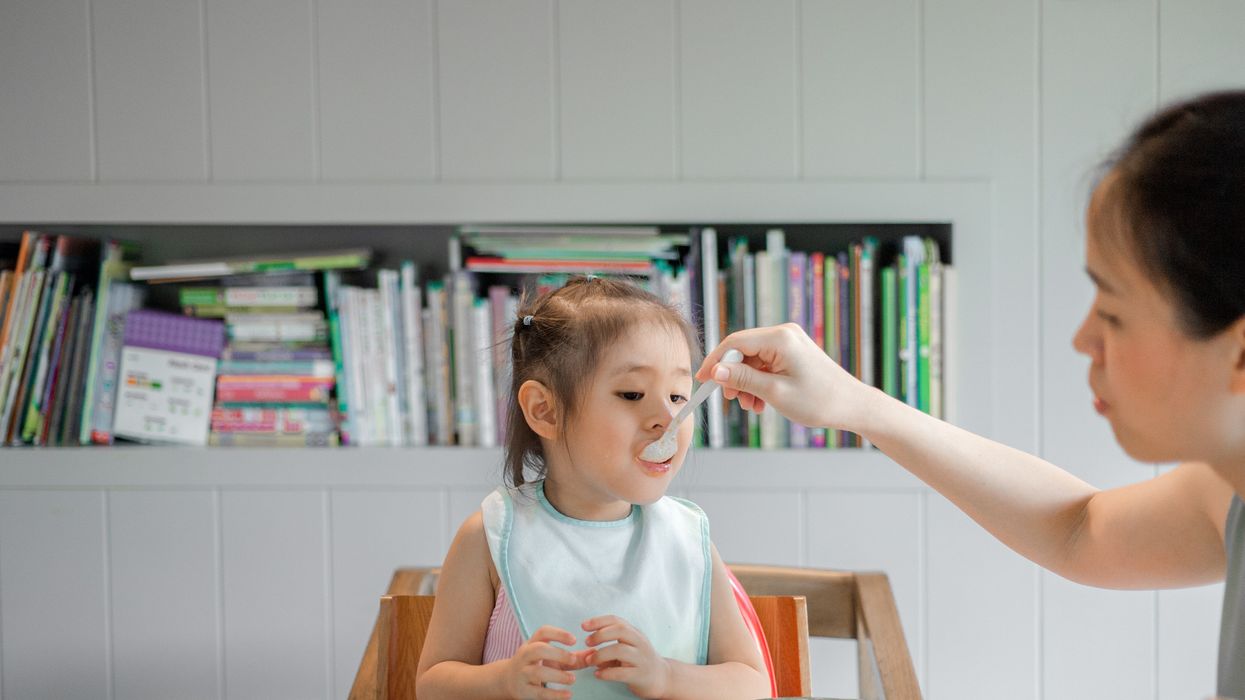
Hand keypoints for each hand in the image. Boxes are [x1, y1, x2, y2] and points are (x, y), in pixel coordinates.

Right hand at [501, 625, 585, 699]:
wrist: (508, 679)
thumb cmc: (536, 664)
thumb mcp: (551, 658)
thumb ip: (573, 657)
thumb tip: (594, 654)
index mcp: (532, 643)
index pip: (543, 632)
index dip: (559, 634)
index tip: (574, 640)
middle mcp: (525, 655)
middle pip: (538, 649)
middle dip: (557, 654)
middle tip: (573, 660)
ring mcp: (522, 673)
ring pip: (538, 672)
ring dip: (558, 675)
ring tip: (572, 679)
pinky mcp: (523, 690)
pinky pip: (538, 692)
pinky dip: (555, 694)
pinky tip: (568, 694)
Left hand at [582, 615, 670, 698]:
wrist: (662, 678)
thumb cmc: (640, 661)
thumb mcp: (627, 648)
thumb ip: (608, 647)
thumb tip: (584, 653)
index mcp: (634, 633)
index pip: (617, 620)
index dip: (599, 621)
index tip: (584, 625)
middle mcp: (639, 643)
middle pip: (620, 630)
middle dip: (600, 634)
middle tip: (587, 642)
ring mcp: (641, 659)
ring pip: (621, 650)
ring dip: (601, 655)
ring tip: (590, 661)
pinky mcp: (641, 675)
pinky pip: (622, 673)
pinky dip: (607, 673)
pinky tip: (598, 674)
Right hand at [696, 323, 871, 431]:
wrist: (853, 406)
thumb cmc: (819, 400)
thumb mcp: (774, 392)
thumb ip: (743, 379)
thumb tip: (716, 371)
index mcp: (780, 338)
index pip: (734, 343)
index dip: (715, 362)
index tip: (702, 380)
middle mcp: (784, 334)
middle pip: (743, 351)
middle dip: (733, 376)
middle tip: (732, 400)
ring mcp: (789, 343)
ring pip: (753, 360)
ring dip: (747, 383)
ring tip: (752, 406)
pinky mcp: (793, 353)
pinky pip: (766, 364)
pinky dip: (759, 382)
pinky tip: (761, 402)